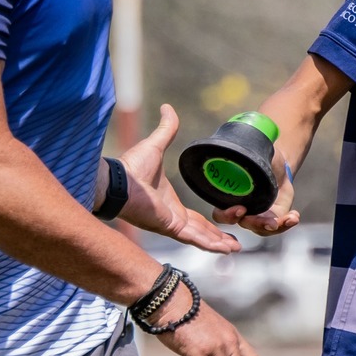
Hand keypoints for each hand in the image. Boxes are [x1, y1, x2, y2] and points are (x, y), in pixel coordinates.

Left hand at [118, 104, 241, 254]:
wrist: (117, 180)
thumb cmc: (130, 167)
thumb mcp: (155, 145)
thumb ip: (166, 129)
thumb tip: (167, 107)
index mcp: (170, 205)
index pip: (196, 218)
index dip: (211, 223)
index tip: (226, 223)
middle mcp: (172, 218)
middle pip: (202, 231)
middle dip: (219, 238)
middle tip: (237, 244)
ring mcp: (171, 224)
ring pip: (201, 238)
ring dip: (219, 243)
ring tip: (237, 248)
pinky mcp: (170, 227)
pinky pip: (195, 238)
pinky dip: (211, 244)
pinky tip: (226, 248)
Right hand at [213, 146, 298, 236]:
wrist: (276, 167)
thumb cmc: (259, 160)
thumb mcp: (253, 156)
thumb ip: (248, 159)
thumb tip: (246, 153)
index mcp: (229, 199)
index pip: (221, 214)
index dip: (227, 215)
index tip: (241, 209)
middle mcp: (240, 212)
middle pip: (244, 224)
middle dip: (257, 224)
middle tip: (271, 222)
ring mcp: (256, 217)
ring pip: (262, 228)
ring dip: (276, 226)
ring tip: (289, 219)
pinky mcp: (272, 218)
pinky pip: (278, 226)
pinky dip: (287, 223)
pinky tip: (294, 217)